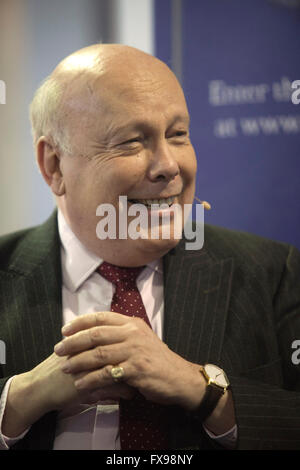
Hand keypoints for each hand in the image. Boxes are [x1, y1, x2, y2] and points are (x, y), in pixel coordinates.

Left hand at [54, 311, 205, 409]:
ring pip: (99, 353)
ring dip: (78, 361)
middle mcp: (133, 333)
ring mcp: (135, 350)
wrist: (179, 377)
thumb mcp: (141, 339)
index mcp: (132, 323)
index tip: (64, 329)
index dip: (80, 322)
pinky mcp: (136, 369)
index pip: (101, 318)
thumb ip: (121, 334)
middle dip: (73, 342)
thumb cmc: (157, 360)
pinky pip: (107, 373)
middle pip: (96, 334)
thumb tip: (94, 333)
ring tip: (65, 367)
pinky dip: (90, 379)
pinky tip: (80, 383)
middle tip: (58, 349)